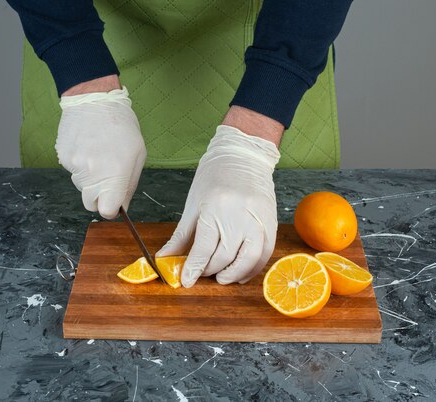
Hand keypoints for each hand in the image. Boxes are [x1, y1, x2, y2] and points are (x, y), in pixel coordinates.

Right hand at [55, 86, 145, 218]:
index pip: (106, 211)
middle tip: (107, 175)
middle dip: (99, 196)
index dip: (111, 208)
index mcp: (114, 175)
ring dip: (89, 178)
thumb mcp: (138, 154)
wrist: (94, 99)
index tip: (115, 201)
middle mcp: (92, 175)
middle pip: (90, 203)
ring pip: (81, 187)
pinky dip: (79, 164)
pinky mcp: (63, 158)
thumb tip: (122, 206)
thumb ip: (129, 184)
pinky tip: (87, 146)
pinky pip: (72, 171)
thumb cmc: (121, 125)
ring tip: (98, 153)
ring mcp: (74, 167)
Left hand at [157, 124, 280, 286]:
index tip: (187, 281)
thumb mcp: (193, 204)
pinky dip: (253, 268)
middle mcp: (238, 215)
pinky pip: (265, 253)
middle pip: (224, 257)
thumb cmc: (214, 178)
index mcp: (214, 208)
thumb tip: (165, 258)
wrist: (243, 155)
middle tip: (202, 274)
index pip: (203, 248)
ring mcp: (258, 219)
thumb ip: (181, 236)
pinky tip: (241, 273)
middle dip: (210, 271)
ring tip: (221, 277)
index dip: (194, 269)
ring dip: (233, 275)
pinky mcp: (271, 222)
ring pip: (248, 259)